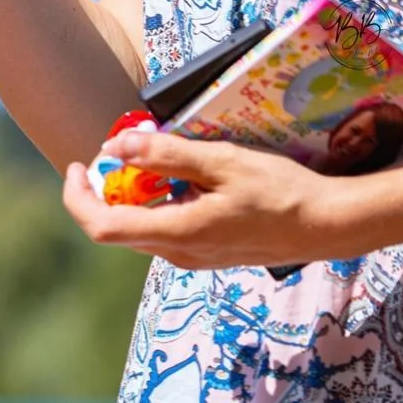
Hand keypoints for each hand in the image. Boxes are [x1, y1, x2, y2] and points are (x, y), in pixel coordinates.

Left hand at [63, 133, 364, 269]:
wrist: (324, 226)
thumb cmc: (281, 193)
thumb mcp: (224, 162)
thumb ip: (168, 155)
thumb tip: (117, 145)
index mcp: (176, 233)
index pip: (102, 226)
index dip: (79, 198)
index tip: (78, 167)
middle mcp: (174, 253)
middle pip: (116, 227)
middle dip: (103, 191)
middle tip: (113, 154)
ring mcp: (187, 257)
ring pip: (138, 229)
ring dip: (131, 198)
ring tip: (147, 163)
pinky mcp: (199, 254)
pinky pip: (161, 231)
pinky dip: (155, 205)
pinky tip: (177, 183)